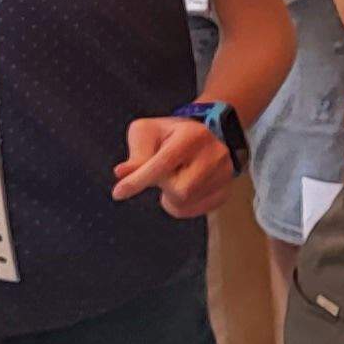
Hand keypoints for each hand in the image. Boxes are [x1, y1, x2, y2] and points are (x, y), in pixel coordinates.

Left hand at [111, 116, 236, 217]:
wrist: (206, 135)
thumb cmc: (170, 134)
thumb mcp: (148, 132)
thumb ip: (136, 153)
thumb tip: (122, 173)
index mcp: (193, 135)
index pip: (164, 163)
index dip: (139, 180)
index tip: (118, 193)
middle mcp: (215, 154)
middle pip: (179, 189)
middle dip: (162, 185)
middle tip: (162, 173)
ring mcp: (224, 174)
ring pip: (186, 202)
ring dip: (169, 196)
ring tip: (174, 178)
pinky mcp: (225, 191)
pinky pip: (194, 211)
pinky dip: (181, 205)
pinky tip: (183, 188)